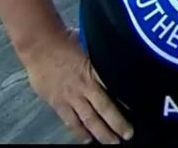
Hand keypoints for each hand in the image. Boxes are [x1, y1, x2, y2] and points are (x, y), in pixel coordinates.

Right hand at [22, 29, 133, 143]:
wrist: (40, 44)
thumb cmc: (66, 40)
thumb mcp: (90, 44)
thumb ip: (102, 55)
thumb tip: (118, 54)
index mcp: (95, 70)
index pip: (114, 87)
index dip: (126, 100)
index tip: (137, 111)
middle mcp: (85, 86)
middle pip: (104, 108)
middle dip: (117, 123)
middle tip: (128, 135)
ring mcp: (71, 96)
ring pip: (89, 119)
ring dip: (101, 132)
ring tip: (112, 142)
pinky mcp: (58, 102)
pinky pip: (70, 121)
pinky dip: (79, 131)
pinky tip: (87, 139)